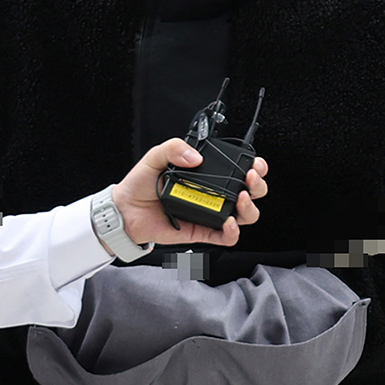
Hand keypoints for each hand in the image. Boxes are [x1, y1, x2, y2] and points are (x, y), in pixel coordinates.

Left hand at [112, 138, 268, 247]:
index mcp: (206, 174)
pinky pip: (227, 237)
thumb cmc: (141, 184)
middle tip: (249, 179)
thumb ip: (174, 148)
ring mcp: (211, 213)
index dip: (254, 165)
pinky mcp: (203, 232)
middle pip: (251, 191)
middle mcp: (214, 193)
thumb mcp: (155, 157)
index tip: (253, 163)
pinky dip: (233, 231)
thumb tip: (196, 156)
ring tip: (242, 198)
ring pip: (246, 215)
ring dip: (251, 207)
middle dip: (258, 185)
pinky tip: (228, 222)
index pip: (239, 168)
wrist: (126, 210)